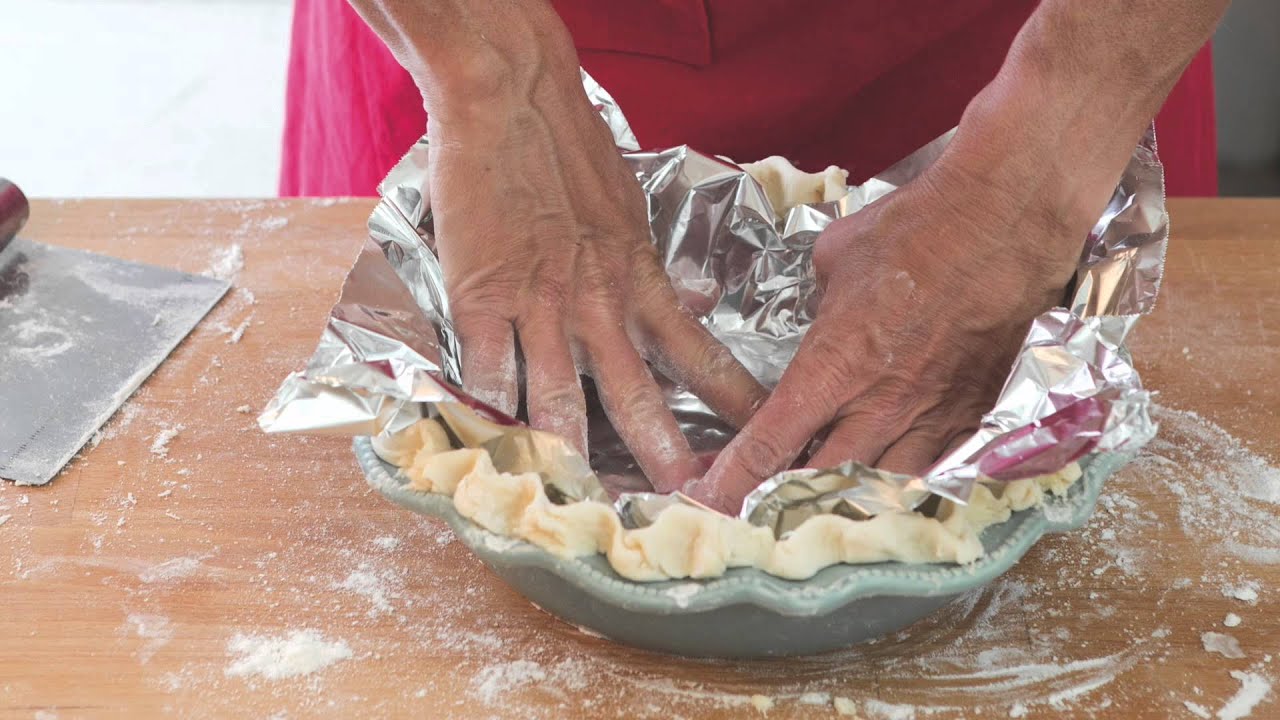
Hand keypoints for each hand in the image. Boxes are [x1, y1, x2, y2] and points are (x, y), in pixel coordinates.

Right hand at [361, 20, 760, 495]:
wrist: (514, 96)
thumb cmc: (571, 145)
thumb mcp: (630, 210)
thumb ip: (647, 264)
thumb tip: (683, 297)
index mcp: (641, 280)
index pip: (698, 353)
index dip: (730, 403)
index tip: (756, 441)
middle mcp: (599, 305)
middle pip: (638, 396)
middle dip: (666, 457)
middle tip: (689, 506)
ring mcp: (542, 305)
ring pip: (563, 399)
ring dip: (576, 458)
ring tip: (587, 508)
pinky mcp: (484, 298)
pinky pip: (489, 371)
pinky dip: (488, 417)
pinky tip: (492, 456)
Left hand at [685, 157, 1087, 512]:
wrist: (1005, 220)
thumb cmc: (917, 228)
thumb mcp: (837, 257)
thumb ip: (816, 295)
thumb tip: (817, 305)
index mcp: (834, 366)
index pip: (770, 443)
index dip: (732, 482)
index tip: (705, 506)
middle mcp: (879, 405)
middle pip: (820, 485)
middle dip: (783, 507)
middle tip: (757, 517)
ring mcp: (931, 417)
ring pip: (880, 491)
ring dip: (846, 504)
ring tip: (821, 511)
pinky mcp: (975, 416)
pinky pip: (936, 472)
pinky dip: (906, 486)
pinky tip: (890, 490)